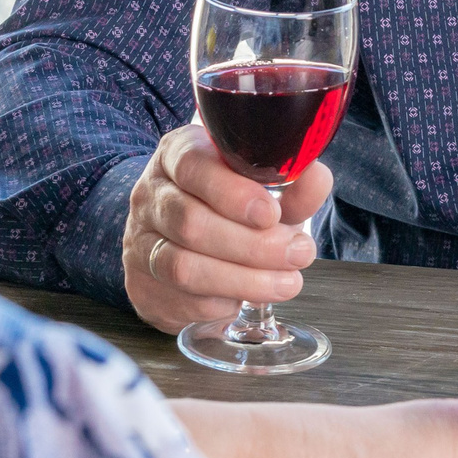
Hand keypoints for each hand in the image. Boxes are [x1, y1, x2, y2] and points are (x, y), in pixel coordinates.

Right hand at [122, 122, 333, 333]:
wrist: (174, 239)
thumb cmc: (225, 206)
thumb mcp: (258, 188)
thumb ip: (289, 187)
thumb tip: (317, 178)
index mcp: (177, 155)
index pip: (194, 166)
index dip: (232, 193)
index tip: (271, 213)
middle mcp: (151, 195)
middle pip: (191, 222)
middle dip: (252, 244)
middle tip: (297, 254)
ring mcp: (140, 241)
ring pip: (184, 266)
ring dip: (243, 280)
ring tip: (286, 283)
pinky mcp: (142, 284)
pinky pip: (183, 299)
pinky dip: (223, 301)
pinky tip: (247, 296)